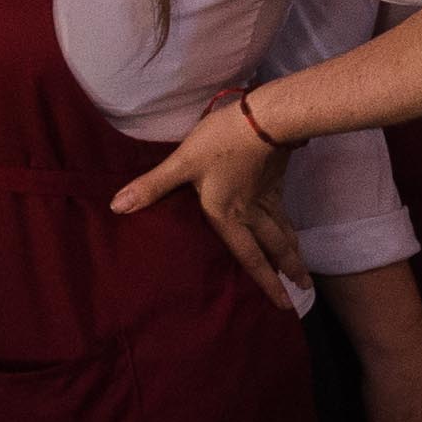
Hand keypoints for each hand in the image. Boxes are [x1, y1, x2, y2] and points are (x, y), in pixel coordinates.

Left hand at [114, 97, 308, 294]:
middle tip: (303, 292)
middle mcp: (251, 213)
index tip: (283, 302)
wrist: (264, 118)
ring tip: (302, 271)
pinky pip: (284, 213)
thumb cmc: (221, 142)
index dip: (266, 281)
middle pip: (275, 248)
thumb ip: (153, 186)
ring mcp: (267, 197)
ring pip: (284, 232)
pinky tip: (291, 228)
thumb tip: (118, 206)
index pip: (250, 257)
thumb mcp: (182, 162)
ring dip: (294, 253)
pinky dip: (290, 227)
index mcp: (228, 216)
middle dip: (288, 271)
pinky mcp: (276, 181)